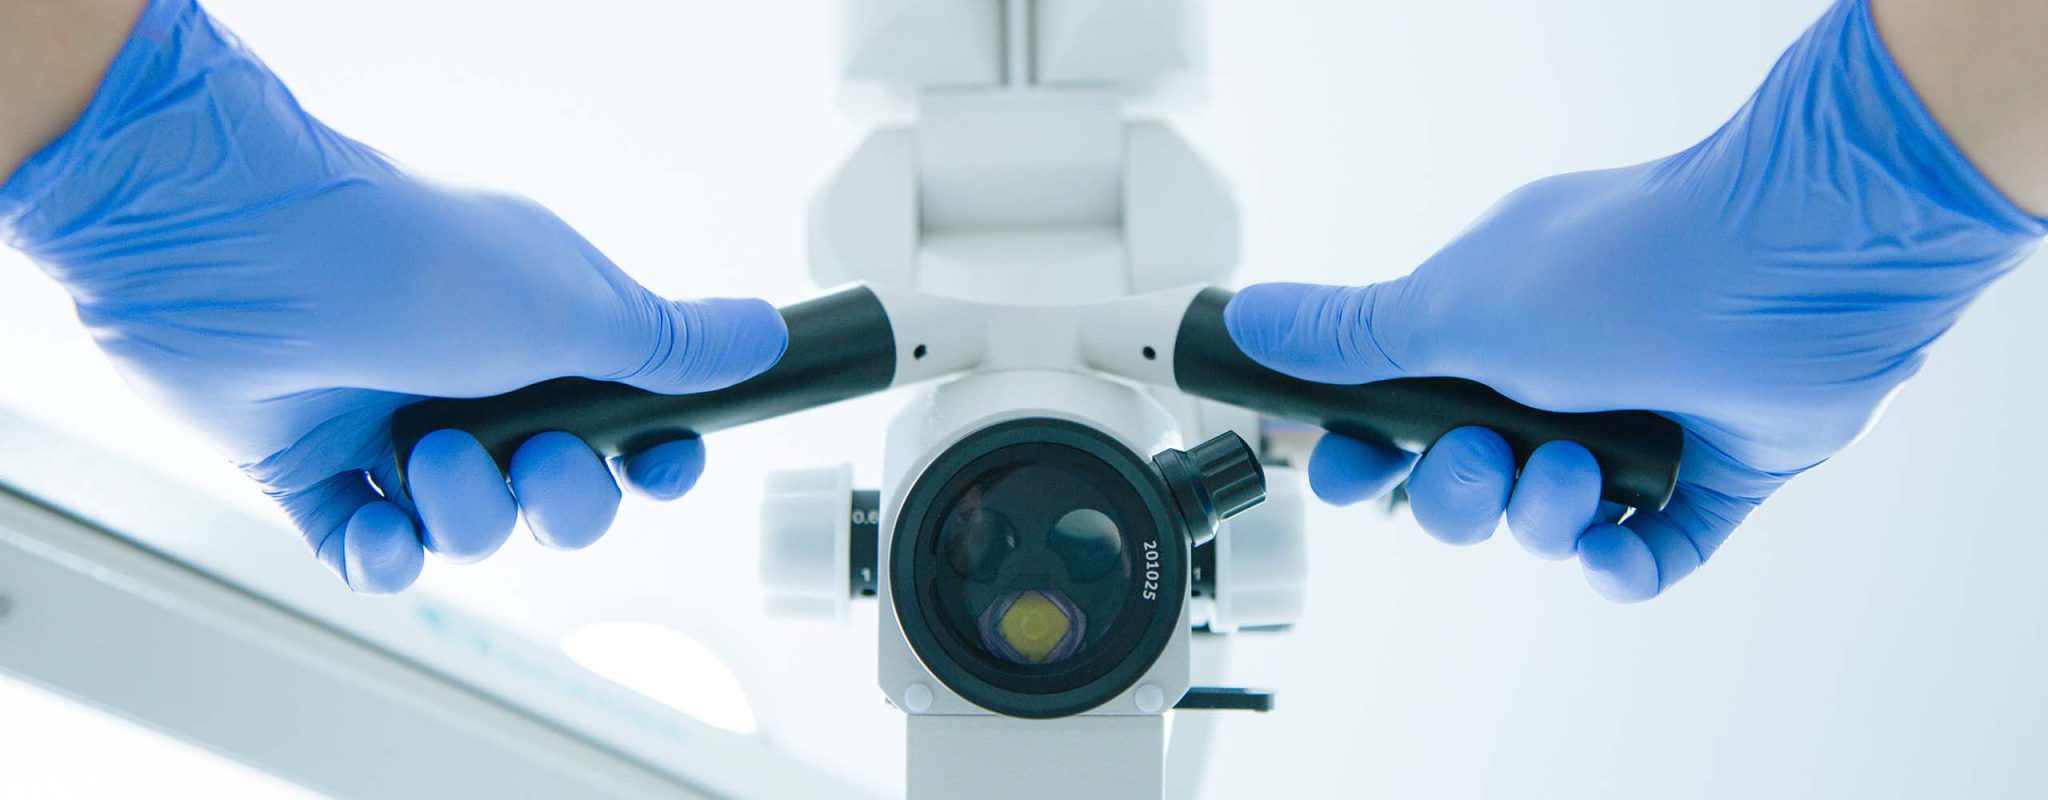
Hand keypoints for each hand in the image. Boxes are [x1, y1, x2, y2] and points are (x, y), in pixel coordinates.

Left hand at [1, 0, 785, 592]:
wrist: (233, 250)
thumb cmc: (409, 259)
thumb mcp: (574, 306)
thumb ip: (672, 344)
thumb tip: (766, 335)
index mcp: (548, 334)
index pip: (632, 425)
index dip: (654, 462)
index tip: (655, 463)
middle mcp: (478, 380)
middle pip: (562, 495)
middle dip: (561, 499)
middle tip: (533, 456)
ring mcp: (396, 425)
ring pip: (472, 528)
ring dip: (465, 510)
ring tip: (428, 457)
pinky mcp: (314, 469)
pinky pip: (371, 552)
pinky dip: (382, 554)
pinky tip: (381, 526)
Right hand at [1225, 0, 2042, 600]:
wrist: (1798, 263)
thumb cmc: (1622, 270)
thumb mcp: (1455, 307)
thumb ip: (1350, 336)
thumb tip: (1246, 319)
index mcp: (1482, 329)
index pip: (1392, 413)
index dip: (1361, 457)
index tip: (1349, 470)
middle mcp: (1551, 377)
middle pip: (1460, 483)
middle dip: (1456, 494)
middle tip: (1482, 460)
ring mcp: (1631, 426)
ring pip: (1547, 522)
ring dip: (1545, 516)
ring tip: (1577, 473)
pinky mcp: (1708, 475)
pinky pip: (1650, 555)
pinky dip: (1626, 567)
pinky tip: (1617, 553)